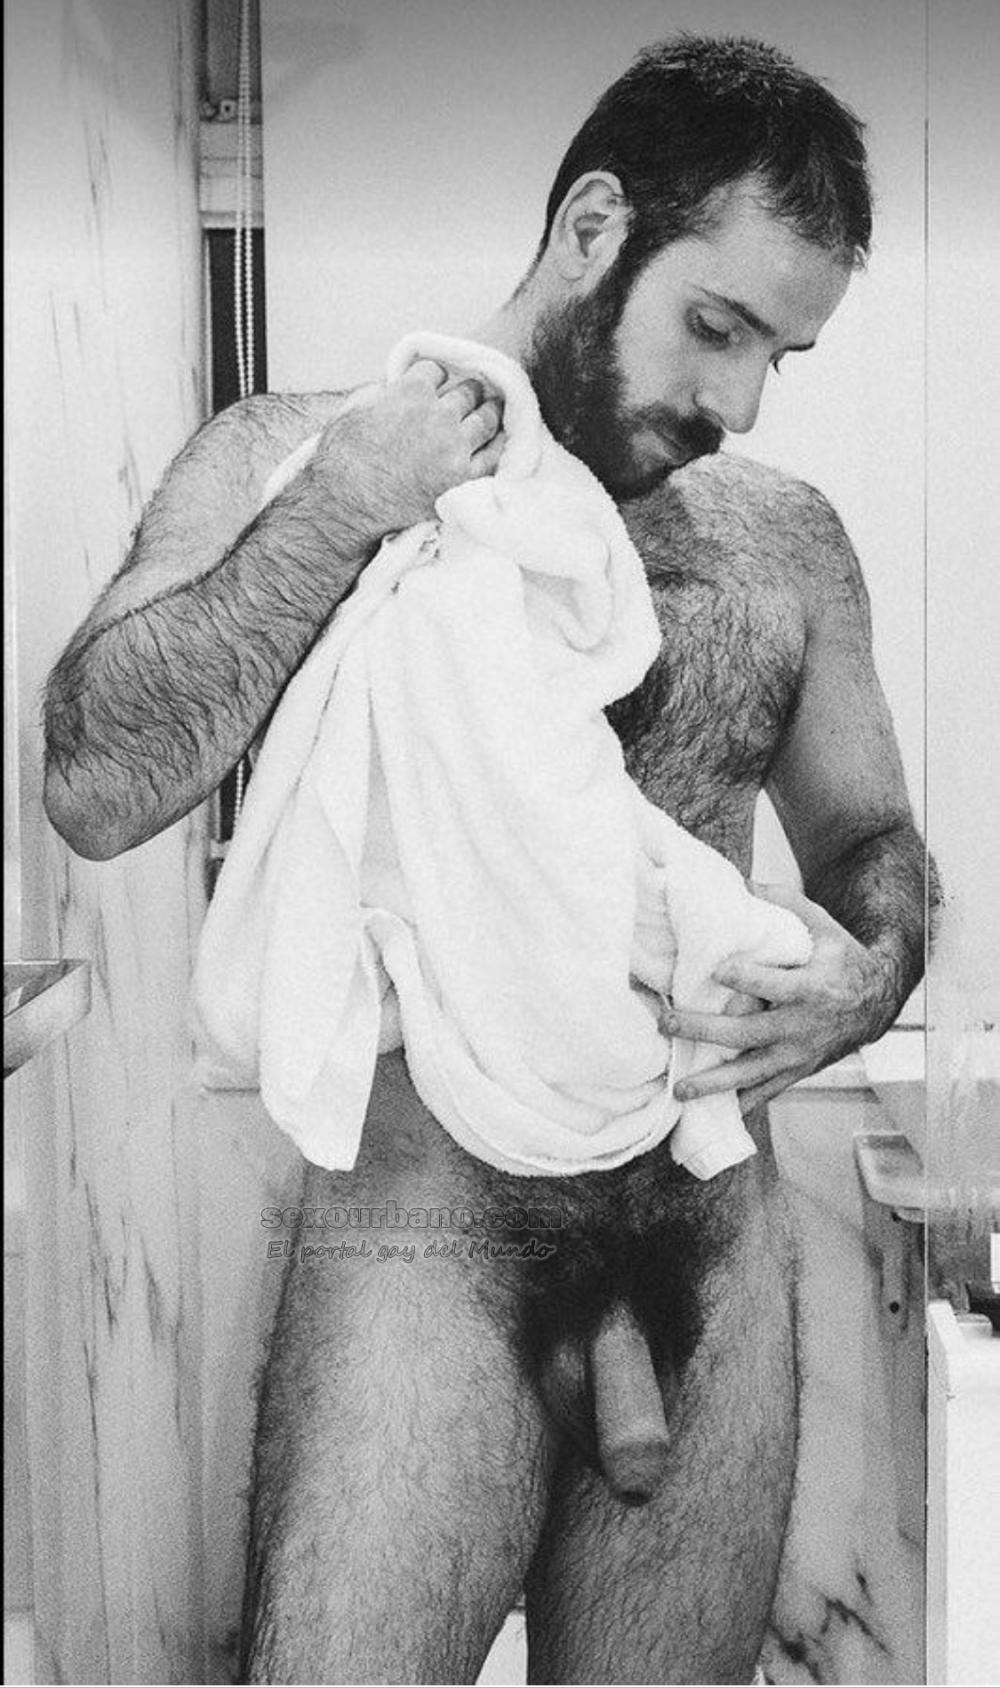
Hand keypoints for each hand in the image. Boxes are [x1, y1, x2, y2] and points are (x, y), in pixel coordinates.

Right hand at [309, 359, 504, 537]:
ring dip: (489, 413)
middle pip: (467, 393)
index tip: (435, 385)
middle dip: (467, 393)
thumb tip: (393, 389)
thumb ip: (381, 392)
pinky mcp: (462, 479)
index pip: (436, 371)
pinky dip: (497, 446)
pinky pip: (493, 457)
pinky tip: (498, 442)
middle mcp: (438, 415)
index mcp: (411, 391)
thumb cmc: (341, 458)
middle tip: (471, 395)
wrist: (345, 505)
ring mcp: (453, 448)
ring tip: (492, 411)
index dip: (434, 378)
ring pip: (486, 420)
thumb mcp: (353, 409)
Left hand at [664, 883, 885, 1112]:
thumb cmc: (842, 961)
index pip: (773, 983)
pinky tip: (711, 1116)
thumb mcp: (821, 926)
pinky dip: (740, 1104)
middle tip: (667, 1023)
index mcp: (811, 987)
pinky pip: (766, 1092)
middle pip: (748, 1032)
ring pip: (752, 1071)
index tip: (714, 970)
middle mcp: (802, 1025)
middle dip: (704, 1030)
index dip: (744, 976)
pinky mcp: (797, 1071)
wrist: (876, 1002)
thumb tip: (741, 880)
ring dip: (713, 1081)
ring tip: (680, 1088)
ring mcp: (799, 1054)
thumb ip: (783, 904)